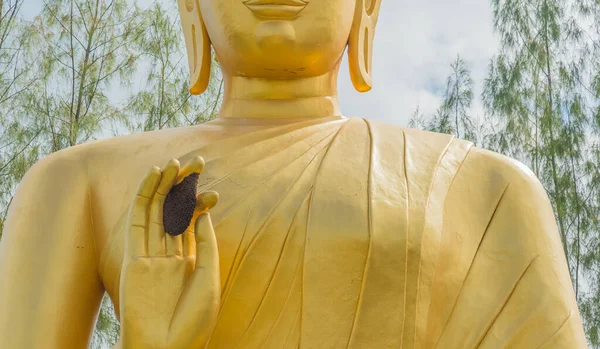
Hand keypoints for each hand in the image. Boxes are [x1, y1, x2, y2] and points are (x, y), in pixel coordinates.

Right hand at [118, 157, 219, 348]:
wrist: (164, 345)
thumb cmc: (192, 319)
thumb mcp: (209, 277)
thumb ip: (205, 245)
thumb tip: (204, 214)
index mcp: (189, 260)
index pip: (193, 223)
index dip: (201, 205)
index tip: (213, 192)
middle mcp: (169, 254)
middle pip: (175, 212)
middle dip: (184, 187)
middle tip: (196, 162)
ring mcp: (150, 254)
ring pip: (156, 211)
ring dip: (164, 186)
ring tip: (173, 162)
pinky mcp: (133, 257)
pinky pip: (138, 221)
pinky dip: (143, 198)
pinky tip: (152, 178)